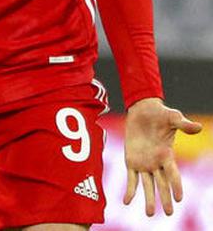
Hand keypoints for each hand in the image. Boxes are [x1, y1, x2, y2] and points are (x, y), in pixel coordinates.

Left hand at [123, 97, 202, 215]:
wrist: (143, 110)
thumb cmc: (161, 114)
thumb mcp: (173, 118)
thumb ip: (184, 124)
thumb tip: (198, 127)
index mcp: (167, 155)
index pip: (173, 174)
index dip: (176, 186)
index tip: (179, 198)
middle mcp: (157, 163)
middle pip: (162, 184)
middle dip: (165, 199)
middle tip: (169, 214)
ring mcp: (144, 163)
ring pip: (148, 185)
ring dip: (149, 199)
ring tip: (150, 215)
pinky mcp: (132, 161)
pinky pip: (131, 178)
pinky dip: (130, 190)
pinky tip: (126, 202)